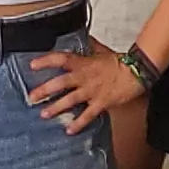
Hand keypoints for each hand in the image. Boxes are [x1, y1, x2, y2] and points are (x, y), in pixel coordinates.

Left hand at [27, 44, 145, 132]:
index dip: (45, 61)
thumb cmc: (120, 62)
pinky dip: (78, 123)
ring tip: (44, 114)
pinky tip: (69, 130)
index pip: (61, 59)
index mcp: (84, 63)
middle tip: (31, 97)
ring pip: (70, 99)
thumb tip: (86, 38)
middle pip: (60, 82)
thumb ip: (92, 46)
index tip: (32, 65)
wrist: (137, 71)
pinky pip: (87, 115)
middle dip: (44, 90)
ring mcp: (92, 91)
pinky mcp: (101, 102)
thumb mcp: (103, 51)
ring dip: (56, 107)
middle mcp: (84, 77)